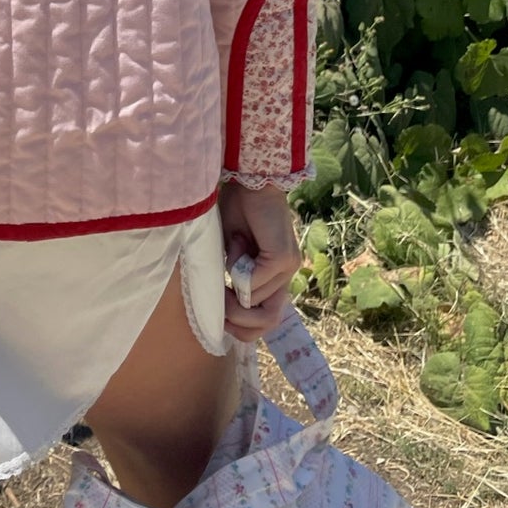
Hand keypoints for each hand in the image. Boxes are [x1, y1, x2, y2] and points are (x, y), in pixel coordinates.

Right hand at [218, 179, 301, 340]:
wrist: (250, 179)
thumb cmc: (238, 209)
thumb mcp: (230, 253)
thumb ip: (234, 278)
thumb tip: (227, 305)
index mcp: (275, 276)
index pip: (267, 321)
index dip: (242, 327)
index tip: (219, 313)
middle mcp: (286, 275)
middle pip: (269, 322)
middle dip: (238, 319)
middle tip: (220, 299)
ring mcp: (288, 268)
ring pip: (259, 303)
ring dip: (235, 287)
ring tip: (228, 262)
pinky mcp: (284, 259)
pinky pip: (256, 282)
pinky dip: (238, 269)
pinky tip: (237, 244)